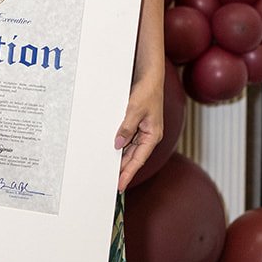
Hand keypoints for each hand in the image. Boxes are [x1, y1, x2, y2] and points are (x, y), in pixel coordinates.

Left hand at [114, 77, 163, 191]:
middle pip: (134, 157)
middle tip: (111, 182)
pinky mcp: (137, 125)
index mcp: (152, 135)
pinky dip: (120, 146)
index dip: (128, 173)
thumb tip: (117, 144)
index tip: (120, 185)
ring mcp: (143, 131)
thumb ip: (126, 128)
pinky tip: (112, 151)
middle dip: (123, 169)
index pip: (138, 160)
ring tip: (109, 170)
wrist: (150, 76)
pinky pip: (128, 140)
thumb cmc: (147, 91)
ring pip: (130, 150)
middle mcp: (149, 136)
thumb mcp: (135, 109)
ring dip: (121, 159)